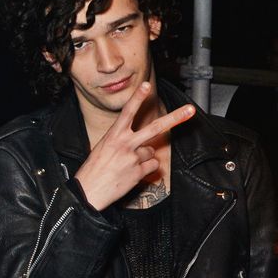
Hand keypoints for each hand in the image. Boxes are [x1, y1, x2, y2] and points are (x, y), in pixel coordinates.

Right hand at [74, 82, 194, 210]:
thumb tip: (142, 145)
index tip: (146, 85)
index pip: (127, 112)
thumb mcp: (102, 148)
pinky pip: (152, 166)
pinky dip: (146, 169)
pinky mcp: (138, 172)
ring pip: (151, 151)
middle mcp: (124, 144)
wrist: (87, 192)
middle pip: (155, 128)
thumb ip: (121, 141)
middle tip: (190, 110)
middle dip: (175, 118)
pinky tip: (132, 173)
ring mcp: (133, 158)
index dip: (137, 98)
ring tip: (127, 164)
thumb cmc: (93, 170)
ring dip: (144, 157)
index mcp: (113, 135)